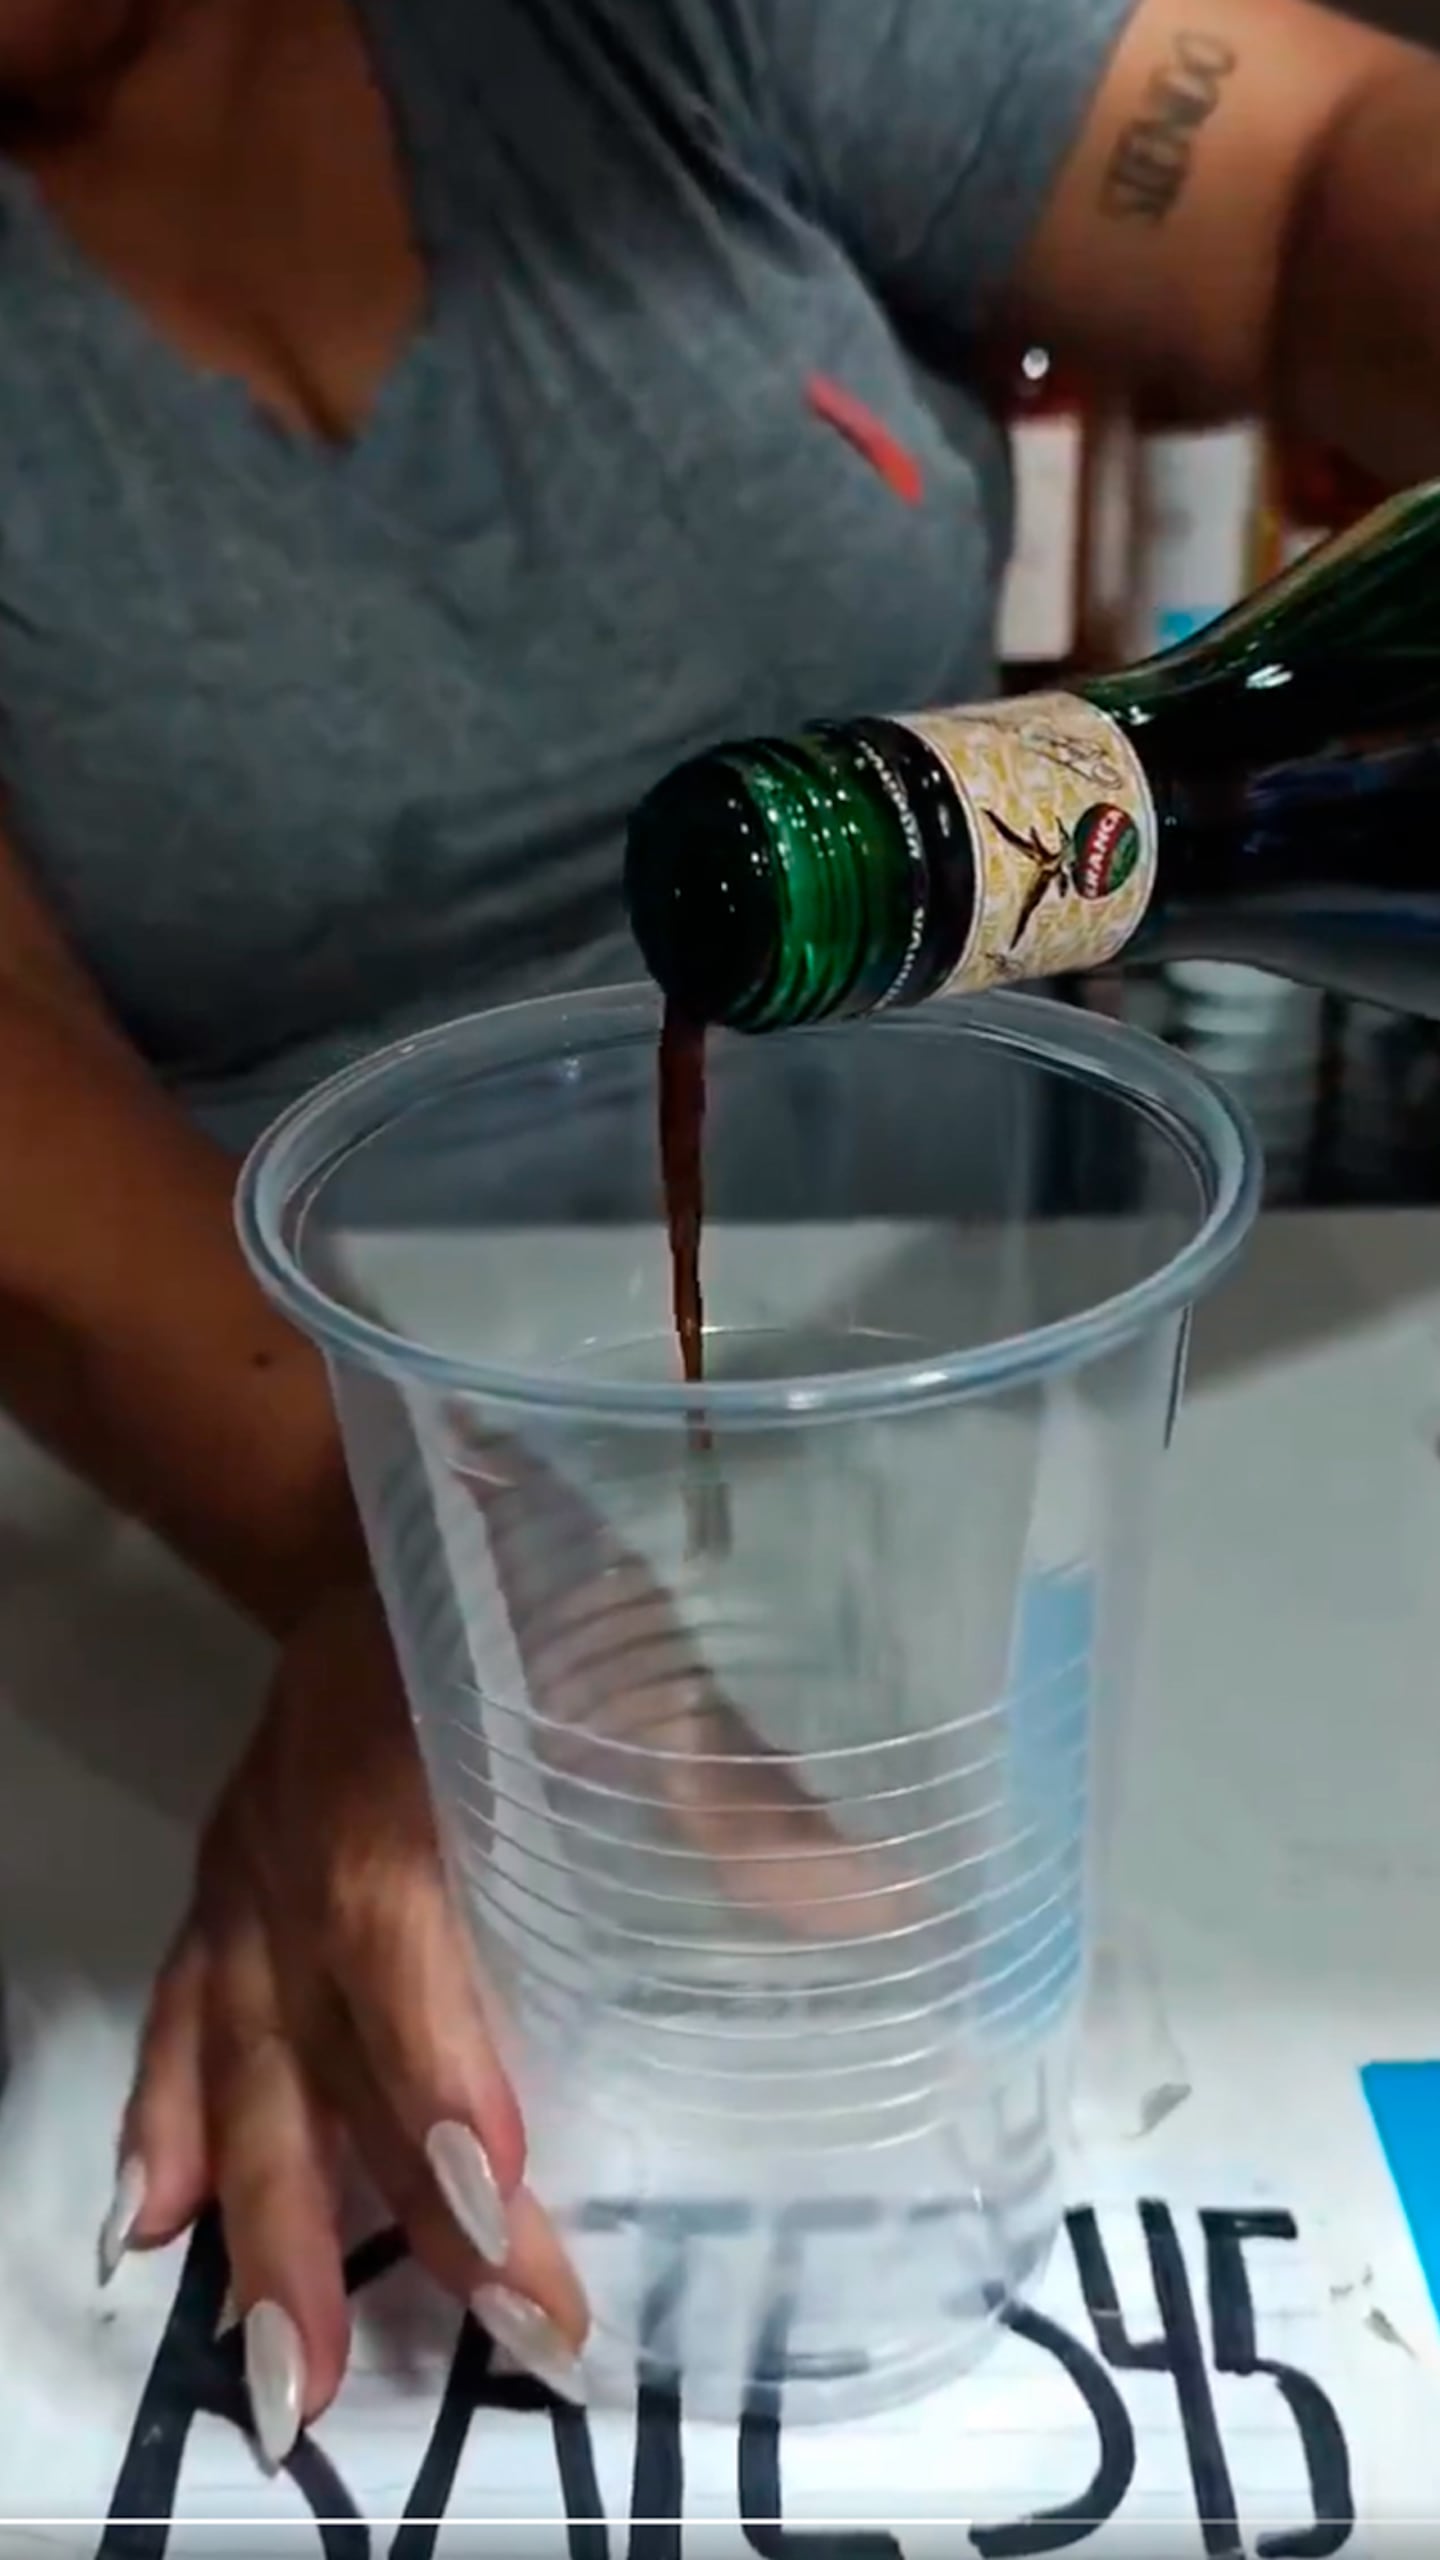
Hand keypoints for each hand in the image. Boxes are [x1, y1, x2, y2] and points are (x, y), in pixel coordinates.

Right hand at [105, 1439, 917, 2473]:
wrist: (366, 1499)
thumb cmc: (519, 1577)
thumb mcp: (640, 1661)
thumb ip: (737, 1796)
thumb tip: (882, 1913)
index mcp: (393, 1789)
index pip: (406, 1962)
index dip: (441, 2087)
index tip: (505, 2217)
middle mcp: (296, 1856)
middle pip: (323, 2057)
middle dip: (385, 2222)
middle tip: (476, 2361)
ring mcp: (244, 1878)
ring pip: (235, 2067)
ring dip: (262, 2226)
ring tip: (285, 2386)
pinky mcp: (220, 1887)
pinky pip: (175, 2017)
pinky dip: (162, 2123)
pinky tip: (155, 2233)